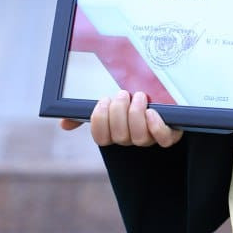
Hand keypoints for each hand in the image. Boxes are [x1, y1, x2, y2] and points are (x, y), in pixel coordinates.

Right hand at [59, 89, 182, 148]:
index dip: (99, 121)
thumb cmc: (132, 101)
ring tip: (139, 96)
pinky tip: (152, 112)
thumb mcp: (109, 102)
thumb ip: (86, 112)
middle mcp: (130, 138)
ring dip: (136, 115)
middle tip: (122, 94)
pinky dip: (155, 125)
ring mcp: (150, 138)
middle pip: (119, 136)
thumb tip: (63, 123)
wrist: (165, 102)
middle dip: (119, 112)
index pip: (100, 137)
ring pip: (139, 137)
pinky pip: (162, 138)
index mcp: (115, 131)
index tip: (103, 101)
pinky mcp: (169, 135)